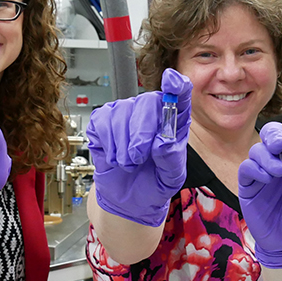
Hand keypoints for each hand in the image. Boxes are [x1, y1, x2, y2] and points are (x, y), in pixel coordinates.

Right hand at [86, 68, 191, 226]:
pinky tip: (114, 157)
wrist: (128, 199)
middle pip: (147, 102)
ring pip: (122, 114)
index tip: (173, 81)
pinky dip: (107, 145)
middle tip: (138, 158)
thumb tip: (162, 142)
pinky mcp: (103, 119)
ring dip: (123, 146)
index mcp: (174, 120)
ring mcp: (125, 112)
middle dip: (141, 133)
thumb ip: (171, 160)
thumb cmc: (154, 183)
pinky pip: (102, 122)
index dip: (177, 85)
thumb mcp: (171, 178)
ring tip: (129, 163)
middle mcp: (150, 111)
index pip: (179, 95)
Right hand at [237, 120, 281, 267]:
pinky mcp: (249, 186)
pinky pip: (246, 168)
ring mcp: (264, 173)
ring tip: (278, 172)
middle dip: (274, 134)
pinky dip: (254, 169)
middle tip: (280, 144)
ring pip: (258, 150)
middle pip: (272, 135)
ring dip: (266, 156)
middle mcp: (281, 162)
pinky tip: (266, 179)